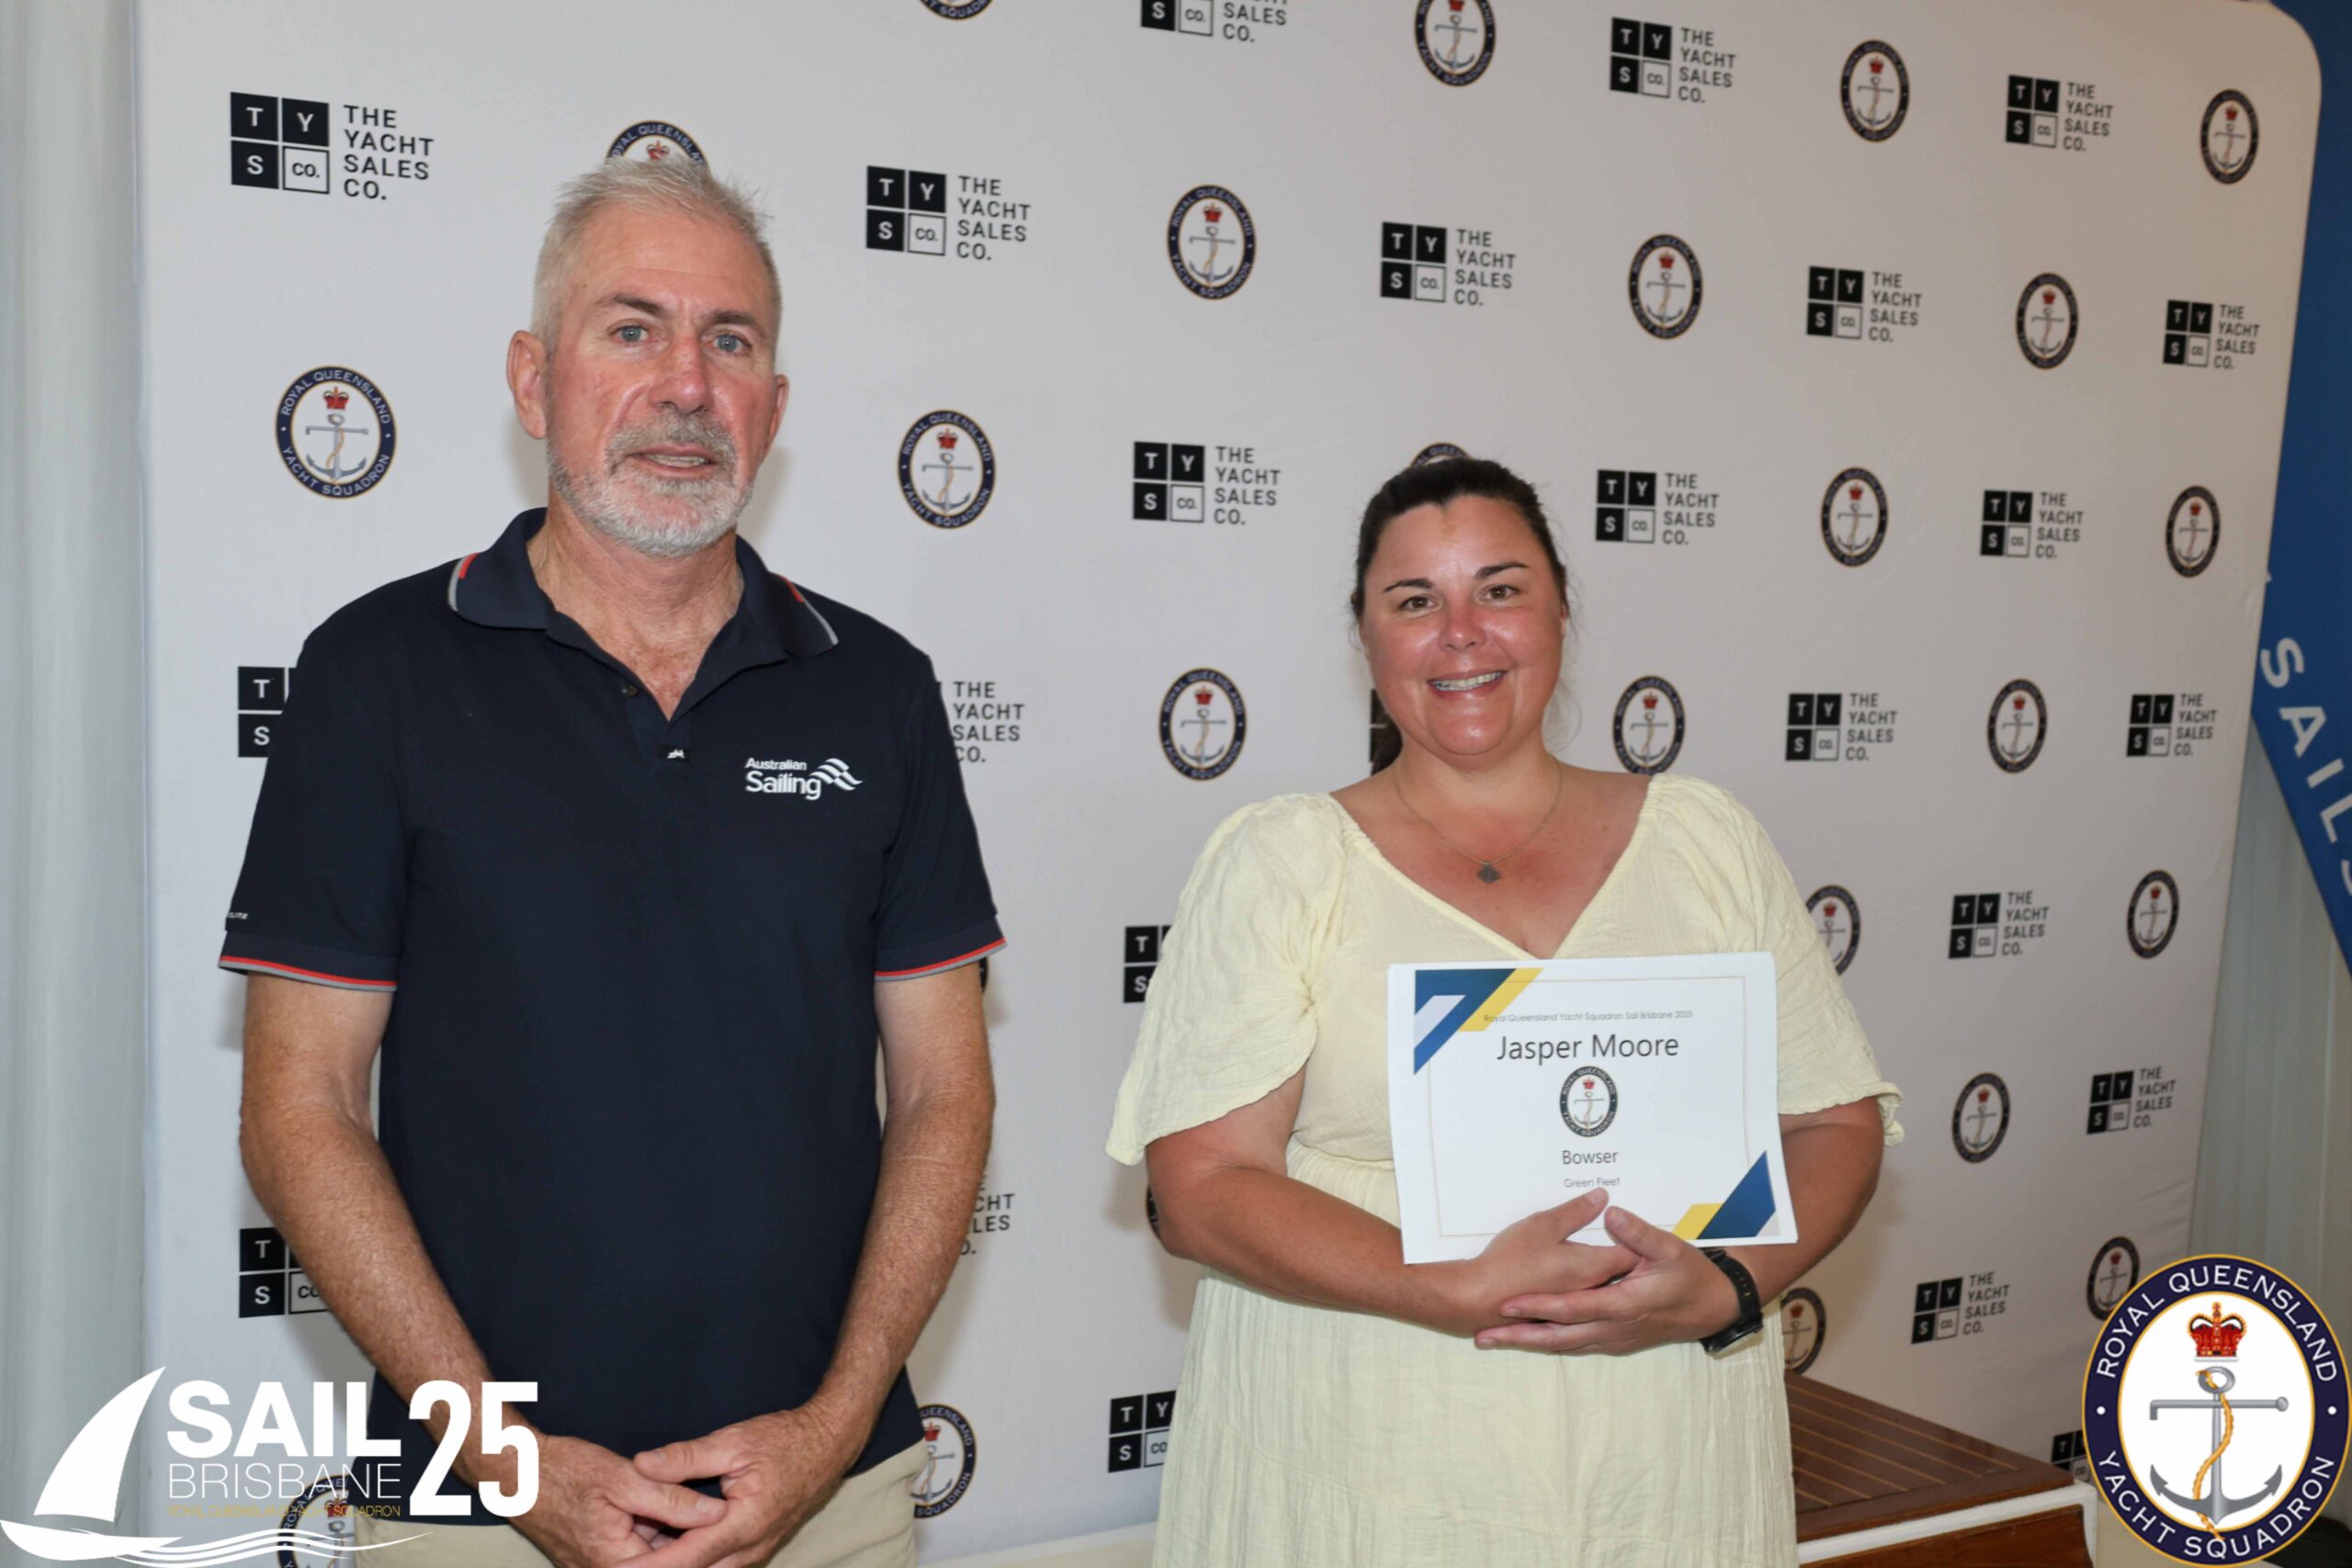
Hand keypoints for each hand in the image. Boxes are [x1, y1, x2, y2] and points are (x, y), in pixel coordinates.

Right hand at [503, 1433, 726, 1567]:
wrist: (516, 1471)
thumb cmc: (564, 1471)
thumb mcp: (623, 1478)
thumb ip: (671, 1500)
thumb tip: (716, 1513)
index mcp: (614, 1561)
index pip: (674, 1564)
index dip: (706, 1548)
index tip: (734, 1529)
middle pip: (662, 1562)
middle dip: (690, 1543)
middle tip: (724, 1517)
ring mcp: (594, 1566)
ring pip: (649, 1556)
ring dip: (672, 1538)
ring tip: (702, 1513)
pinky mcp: (591, 1556)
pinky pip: (631, 1552)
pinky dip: (651, 1534)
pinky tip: (667, 1512)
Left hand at [626, 1403, 862, 1567]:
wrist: (830, 1444)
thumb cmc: (785, 1440)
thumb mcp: (733, 1441)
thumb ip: (686, 1457)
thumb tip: (641, 1464)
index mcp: (743, 1524)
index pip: (686, 1558)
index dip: (649, 1567)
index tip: (618, 1565)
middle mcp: (750, 1548)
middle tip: (621, 1560)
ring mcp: (757, 1552)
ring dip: (678, 1564)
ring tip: (641, 1554)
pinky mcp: (758, 1548)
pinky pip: (721, 1565)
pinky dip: (695, 1560)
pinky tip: (671, 1547)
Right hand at [1441, 1188, 1637, 1336]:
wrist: (1477, 1300)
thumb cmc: (1512, 1261)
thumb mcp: (1543, 1225)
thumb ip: (1576, 1211)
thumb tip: (1602, 1197)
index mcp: (1593, 1267)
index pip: (1633, 1254)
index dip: (1638, 1239)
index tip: (1638, 1225)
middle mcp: (1591, 1290)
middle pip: (1622, 1273)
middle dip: (1627, 1255)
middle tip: (1627, 1235)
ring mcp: (1575, 1306)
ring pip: (1602, 1288)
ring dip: (1607, 1274)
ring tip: (1603, 1254)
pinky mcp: (1558, 1314)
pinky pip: (1582, 1300)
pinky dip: (1586, 1288)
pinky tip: (1574, 1277)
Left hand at [1475, 1202, 1741, 1354]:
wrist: (1713, 1308)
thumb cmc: (1692, 1277)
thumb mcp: (1670, 1249)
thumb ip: (1638, 1233)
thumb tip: (1610, 1212)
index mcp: (1623, 1304)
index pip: (1571, 1309)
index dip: (1538, 1306)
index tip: (1506, 1303)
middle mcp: (1614, 1328)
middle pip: (1557, 1337)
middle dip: (1518, 1337)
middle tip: (1481, 1334)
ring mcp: (1614, 1339)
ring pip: (1563, 1345)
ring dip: (1528, 1342)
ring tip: (1491, 1338)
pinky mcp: (1615, 1341)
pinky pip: (1575, 1344)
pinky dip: (1549, 1343)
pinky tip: (1529, 1338)